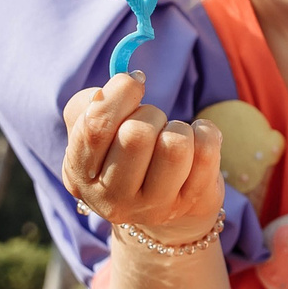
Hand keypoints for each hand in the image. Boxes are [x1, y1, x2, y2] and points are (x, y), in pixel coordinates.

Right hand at [61, 70, 223, 246]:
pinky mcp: (191, 202)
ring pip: (174, 144)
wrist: (161, 208)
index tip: (132, 83)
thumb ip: (92, 102)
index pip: (96, 126)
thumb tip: (128, 81)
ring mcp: (154, 206)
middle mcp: (113, 199)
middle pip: (137, 134)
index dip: (118, 93)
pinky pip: (206, 150)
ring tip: (170, 136)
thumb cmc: (122, 155)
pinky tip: (194, 143)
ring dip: (177, 127)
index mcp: (81, 175)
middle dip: (150, 113)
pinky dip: (204, 132)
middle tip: (151, 122)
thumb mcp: (94, 133)